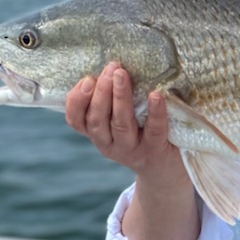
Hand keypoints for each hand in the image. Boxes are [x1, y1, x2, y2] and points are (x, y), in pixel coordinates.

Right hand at [64, 62, 182, 181]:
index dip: (76, 101)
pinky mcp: (154, 150)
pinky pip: (153, 130)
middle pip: (97, 120)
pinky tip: (155, 95)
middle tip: (111, 69)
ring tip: (122, 74)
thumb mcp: (115, 124)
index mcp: (96, 135)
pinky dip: (154, 112)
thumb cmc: (138, 135)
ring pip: (120, 124)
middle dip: (101, 92)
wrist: (163, 171)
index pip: (76, 121)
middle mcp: (109, 145)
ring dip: (120, 97)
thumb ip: (108, 103)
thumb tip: (108, 68)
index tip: (86, 79)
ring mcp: (131, 149)